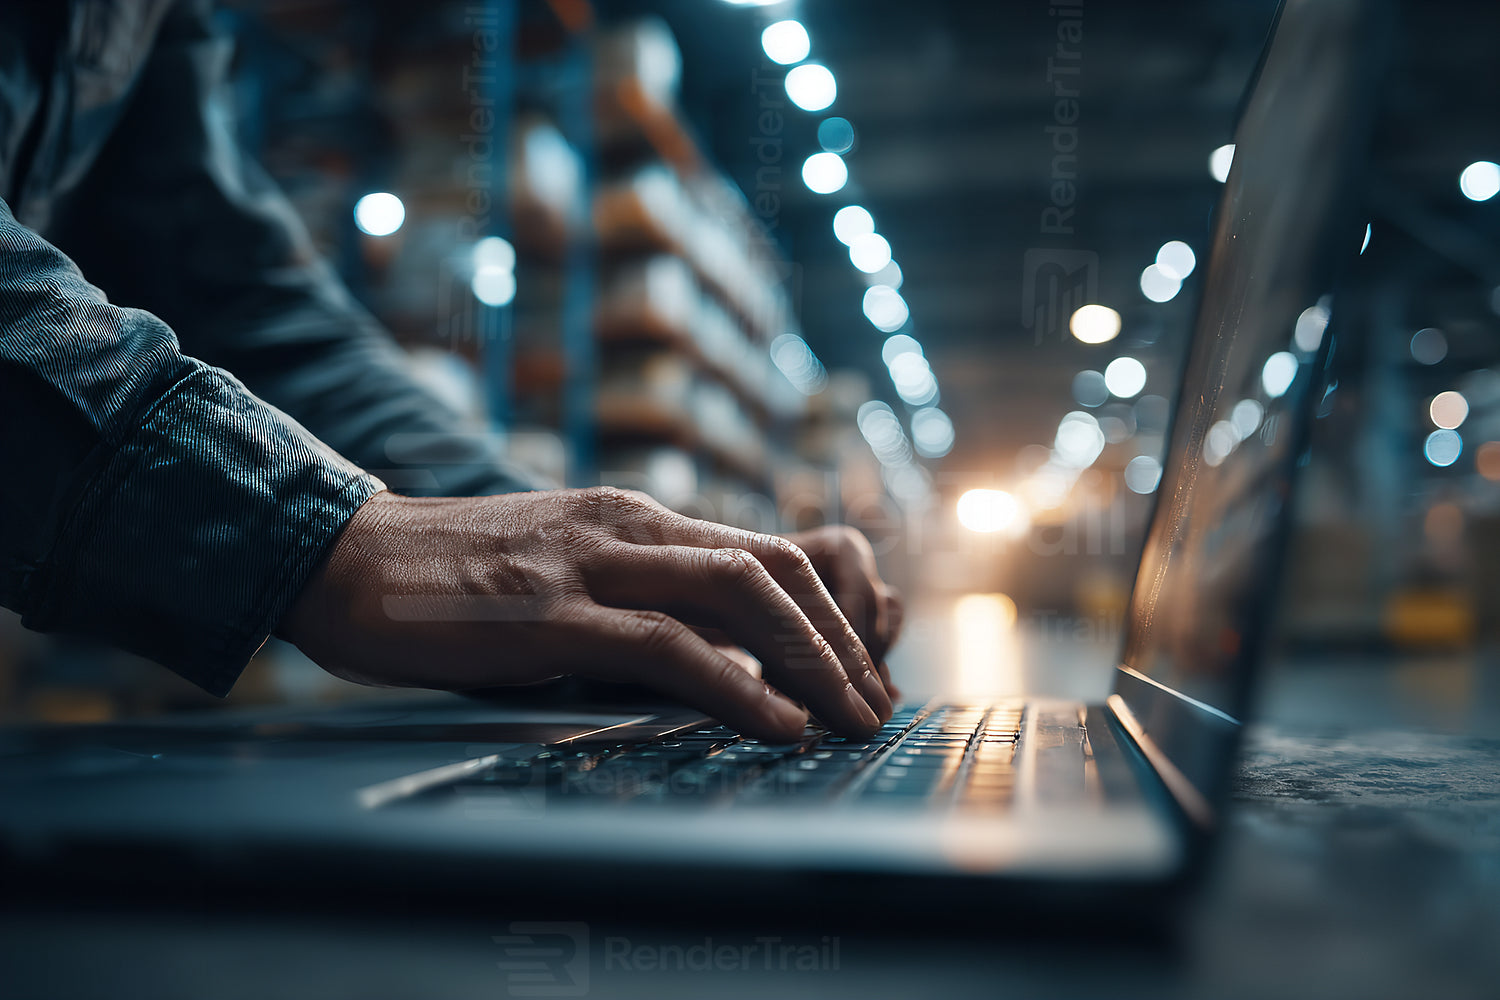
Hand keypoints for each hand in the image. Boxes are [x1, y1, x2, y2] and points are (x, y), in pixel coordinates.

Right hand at [278, 488, 892, 740]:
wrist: (346, 558)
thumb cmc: (453, 579)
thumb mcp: (563, 575)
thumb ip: (633, 601)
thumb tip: (710, 661)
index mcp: (635, 518)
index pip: (767, 553)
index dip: (828, 614)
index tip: (856, 674)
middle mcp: (628, 527)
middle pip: (776, 568)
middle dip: (840, 640)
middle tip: (873, 705)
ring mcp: (592, 564)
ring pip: (741, 593)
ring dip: (812, 661)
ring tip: (848, 718)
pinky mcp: (553, 615)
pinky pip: (668, 646)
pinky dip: (737, 684)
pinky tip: (776, 722)